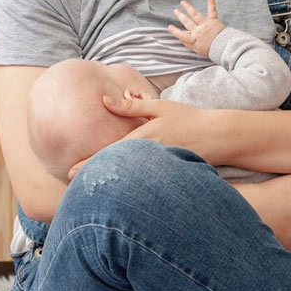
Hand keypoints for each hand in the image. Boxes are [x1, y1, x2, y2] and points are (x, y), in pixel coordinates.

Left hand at [67, 94, 215, 179]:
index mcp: (144, 137)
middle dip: (96, 176)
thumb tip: (105, 101)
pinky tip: (123, 189)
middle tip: (74, 184)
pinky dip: (132, 184)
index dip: (89, 163)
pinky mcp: (168, 174)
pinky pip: (145, 180)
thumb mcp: (160, 107)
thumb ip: (131, 107)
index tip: (71, 172)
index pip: (111, 152)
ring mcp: (159, 166)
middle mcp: (149, 154)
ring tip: (93, 189)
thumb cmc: (189, 118)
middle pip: (117, 168)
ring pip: (130, 177)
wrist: (218, 136)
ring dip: (112, 182)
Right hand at [168, 0, 224, 57]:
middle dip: (180, 16)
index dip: (174, 31)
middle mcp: (198, 30)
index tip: (169, 27)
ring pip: (195, 14)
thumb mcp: (197, 51)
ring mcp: (205, 24)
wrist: (224, 48)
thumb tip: (180, 40)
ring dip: (188, 8)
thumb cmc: (211, 50)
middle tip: (175, 10)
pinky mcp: (214, 20)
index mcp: (193, 39)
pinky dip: (211, 3)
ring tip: (183, 2)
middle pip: (186, 22)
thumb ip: (189, 45)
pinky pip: (212, 11)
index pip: (181, 35)